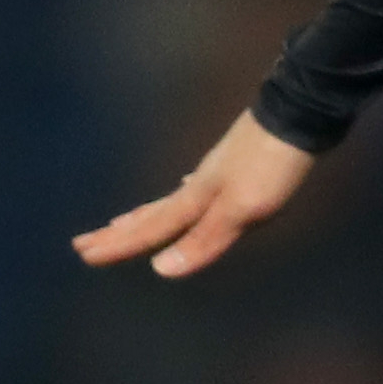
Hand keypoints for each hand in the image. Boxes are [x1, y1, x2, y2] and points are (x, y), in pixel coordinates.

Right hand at [74, 110, 314, 280]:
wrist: (300, 113)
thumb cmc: (272, 166)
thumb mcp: (242, 209)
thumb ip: (204, 240)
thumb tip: (159, 270)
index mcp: (196, 201)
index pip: (150, 230)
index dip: (118, 246)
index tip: (83, 255)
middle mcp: (197, 187)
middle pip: (150, 216)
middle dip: (117, 234)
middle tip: (82, 243)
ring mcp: (214, 174)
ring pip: (168, 202)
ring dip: (142, 217)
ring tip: (120, 224)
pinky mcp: (233, 166)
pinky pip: (191, 189)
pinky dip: (178, 198)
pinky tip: (185, 188)